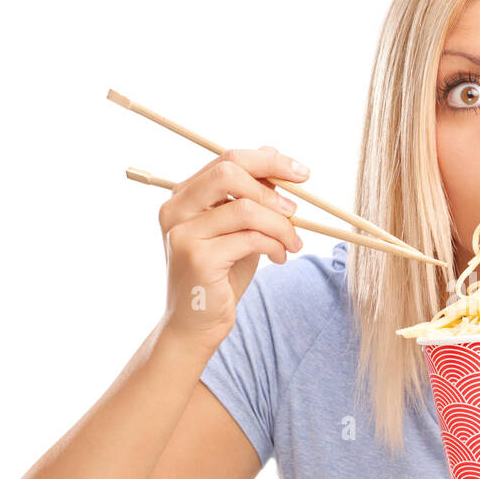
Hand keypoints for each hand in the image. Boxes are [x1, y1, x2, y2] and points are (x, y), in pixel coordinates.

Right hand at [156, 146, 307, 357]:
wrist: (196, 324)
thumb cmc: (220, 275)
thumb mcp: (238, 229)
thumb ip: (250, 195)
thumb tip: (273, 154)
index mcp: (184, 196)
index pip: (227, 159)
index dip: (269, 161)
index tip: (303, 173)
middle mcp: (176, 209)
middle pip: (229, 171)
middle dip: (272, 186)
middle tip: (296, 209)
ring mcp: (183, 233)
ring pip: (246, 208)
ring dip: (281, 225)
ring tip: (293, 243)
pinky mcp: (198, 258)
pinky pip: (250, 238)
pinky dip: (276, 245)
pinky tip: (280, 257)